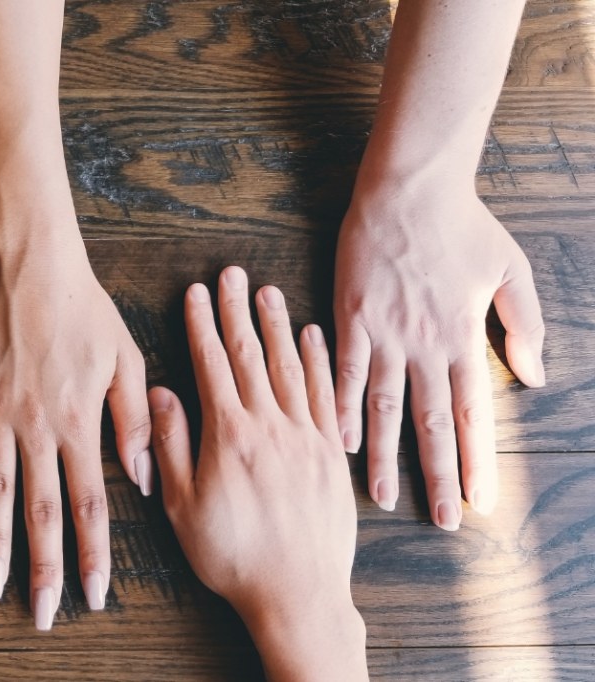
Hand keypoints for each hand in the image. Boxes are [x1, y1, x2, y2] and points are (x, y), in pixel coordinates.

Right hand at [0, 230, 151, 629]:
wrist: (31, 264)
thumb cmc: (85, 308)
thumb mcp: (126, 359)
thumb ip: (133, 421)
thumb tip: (143, 478)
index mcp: (78, 422)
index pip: (90, 503)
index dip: (93, 554)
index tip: (94, 594)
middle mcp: (36, 427)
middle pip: (41, 510)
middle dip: (45, 567)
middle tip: (44, 613)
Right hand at [150, 267, 365, 680]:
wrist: (298, 594)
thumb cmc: (232, 556)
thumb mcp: (182, 506)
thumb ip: (170, 445)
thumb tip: (159, 394)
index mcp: (229, 435)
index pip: (212, 365)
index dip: (202, 325)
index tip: (196, 292)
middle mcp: (270, 426)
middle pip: (251, 355)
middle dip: (237, 311)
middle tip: (232, 273)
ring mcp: (306, 437)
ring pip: (291, 367)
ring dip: (277, 326)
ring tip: (268, 292)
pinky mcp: (331, 454)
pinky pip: (326, 395)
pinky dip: (319, 361)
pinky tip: (313, 337)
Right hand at [334, 185, 544, 528]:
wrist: (409, 189)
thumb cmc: (463, 225)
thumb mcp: (511, 270)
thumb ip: (524, 326)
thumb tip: (535, 378)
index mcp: (463, 337)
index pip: (472, 412)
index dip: (477, 460)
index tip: (481, 501)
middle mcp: (424, 344)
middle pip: (430, 422)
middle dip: (438, 475)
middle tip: (441, 520)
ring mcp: (384, 333)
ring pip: (385, 407)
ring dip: (384, 456)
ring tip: (381, 498)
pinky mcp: (350, 317)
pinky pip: (345, 372)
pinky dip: (342, 408)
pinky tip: (339, 441)